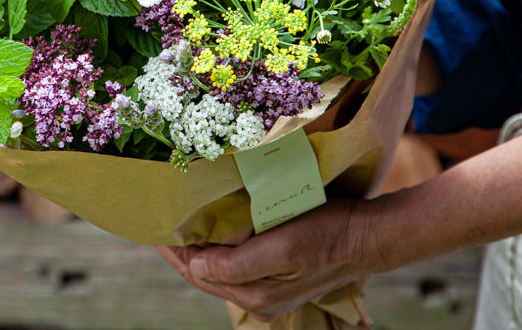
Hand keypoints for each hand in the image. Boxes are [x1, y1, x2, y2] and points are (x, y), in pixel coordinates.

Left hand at [156, 198, 374, 322]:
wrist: (365, 237)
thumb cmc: (326, 235)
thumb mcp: (283, 248)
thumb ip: (239, 265)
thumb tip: (197, 267)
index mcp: (256, 295)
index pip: (198, 272)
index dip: (175, 248)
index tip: (157, 223)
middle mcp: (258, 299)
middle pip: (203, 276)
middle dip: (179, 252)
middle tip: (158, 223)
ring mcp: (268, 290)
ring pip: (217, 272)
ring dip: (196, 251)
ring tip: (177, 226)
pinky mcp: (277, 278)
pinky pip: (235, 267)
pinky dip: (216, 251)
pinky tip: (211, 233)